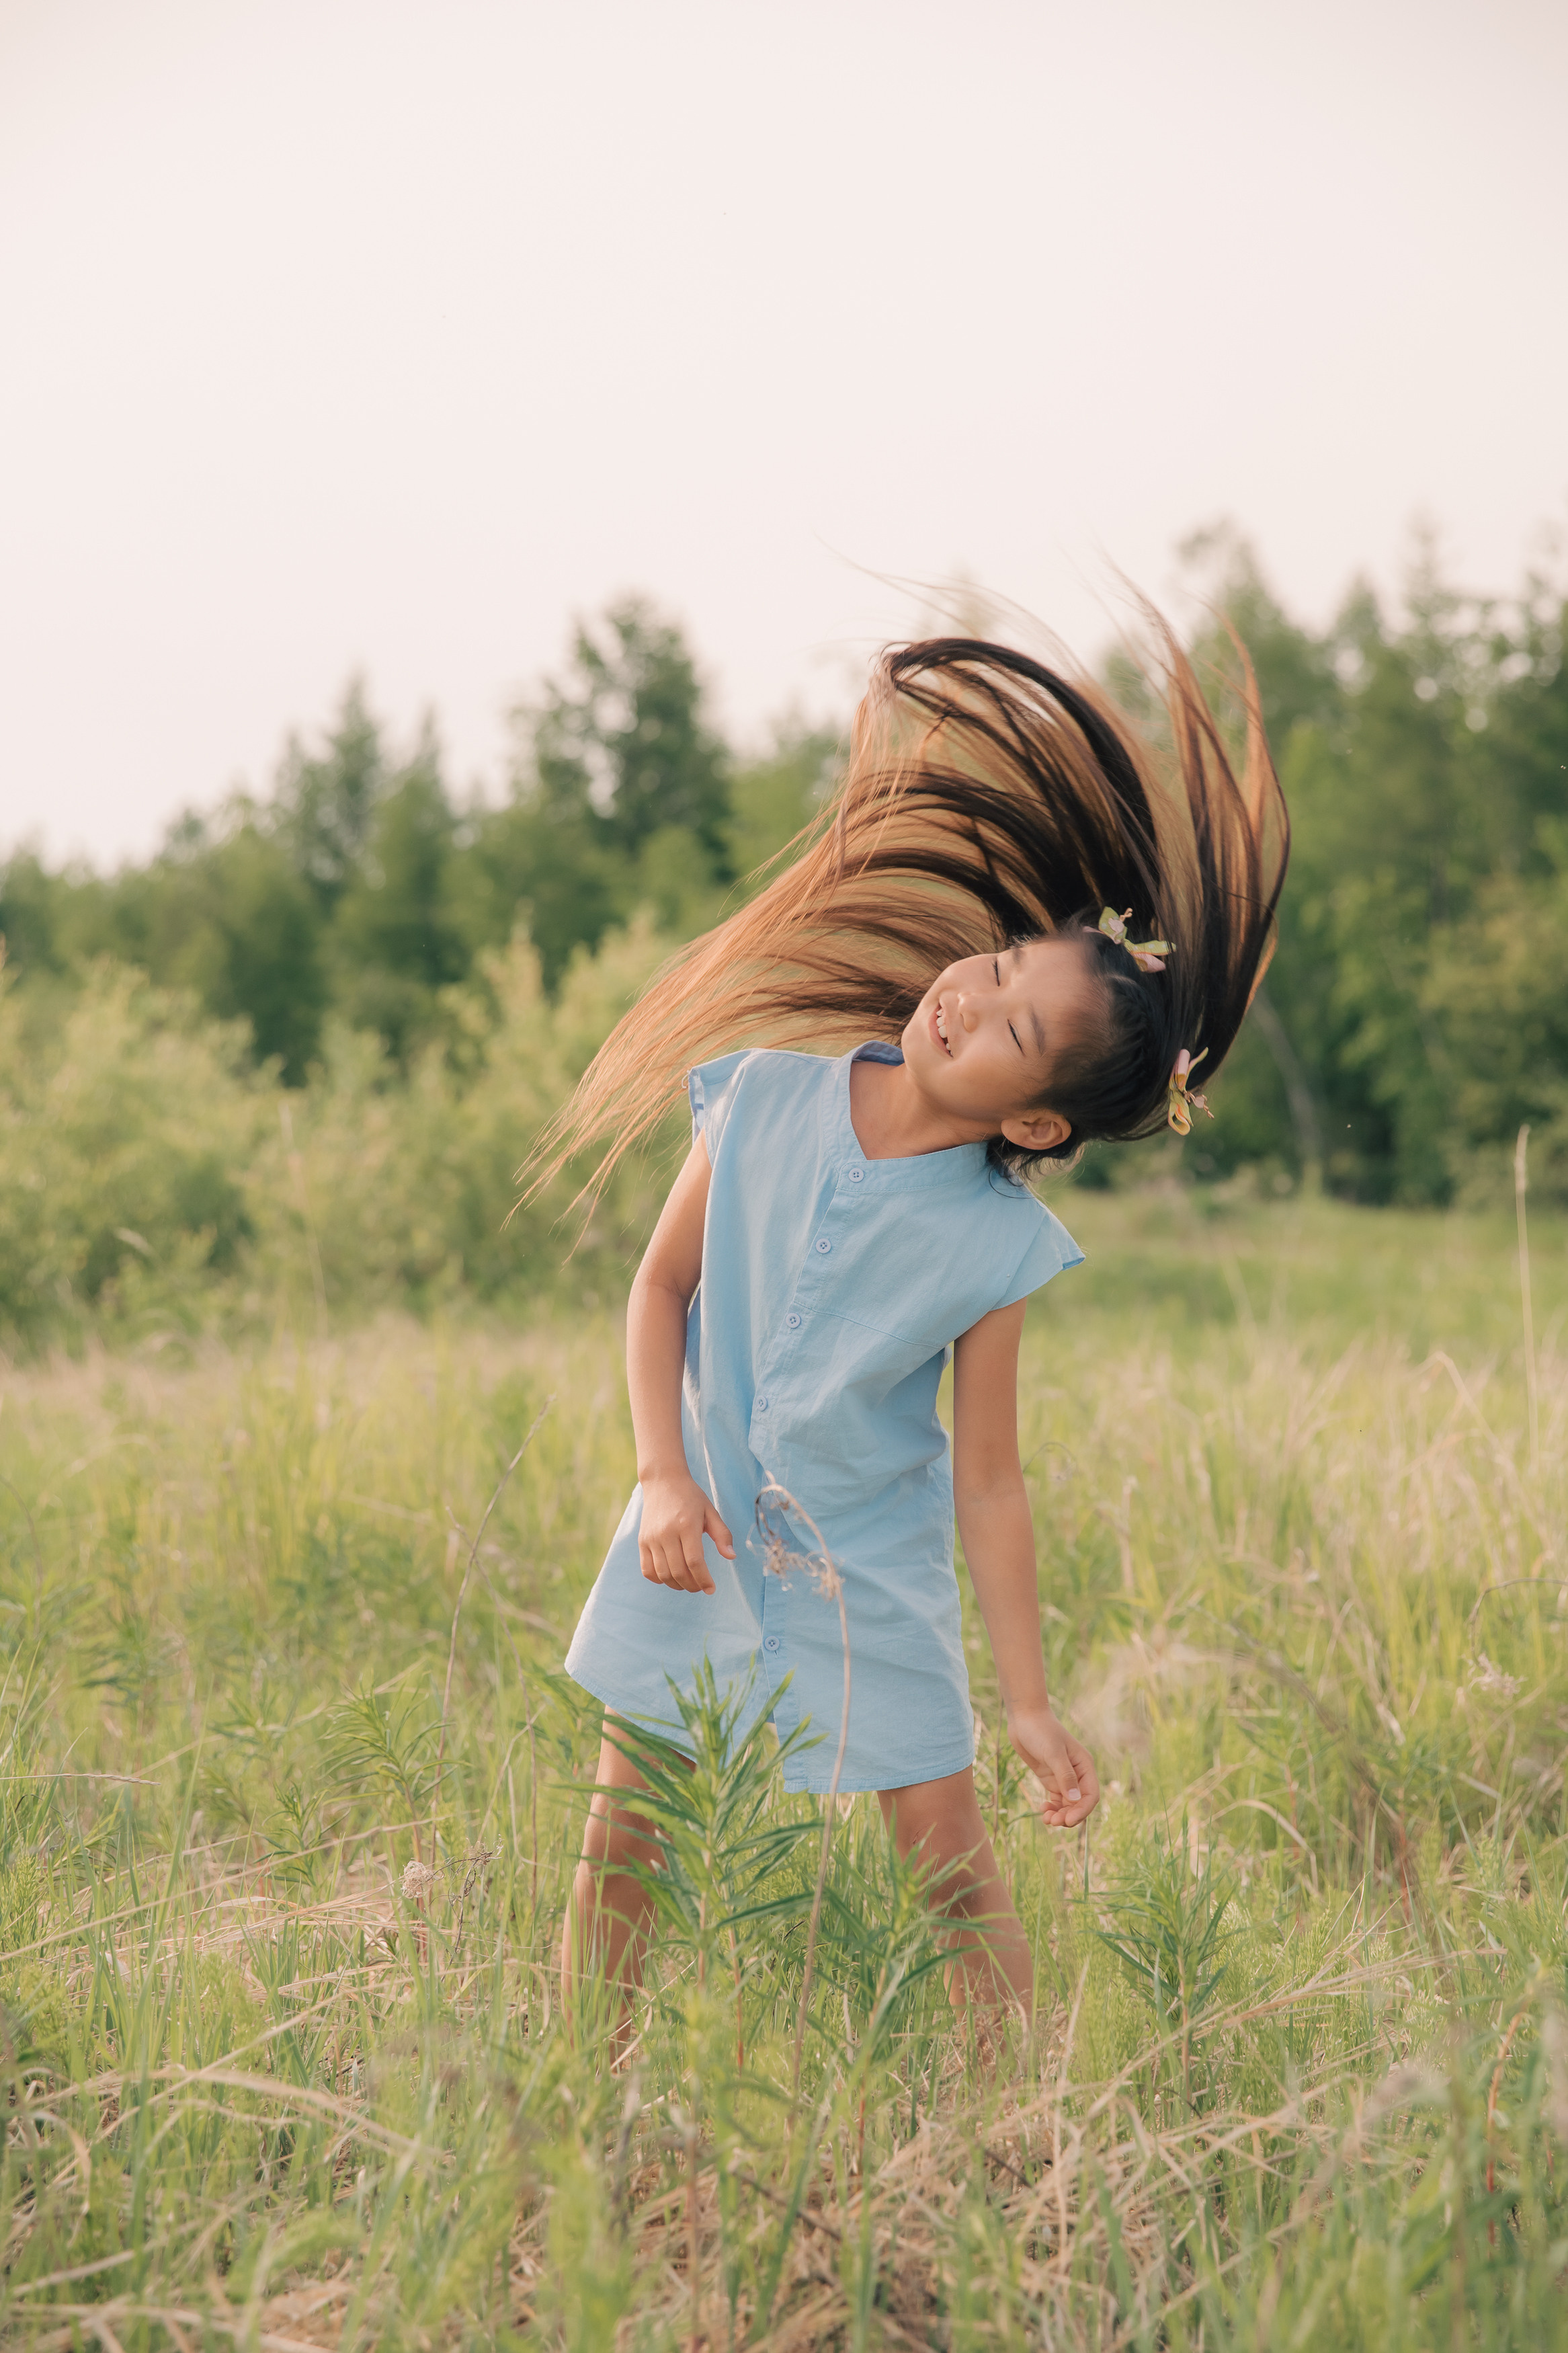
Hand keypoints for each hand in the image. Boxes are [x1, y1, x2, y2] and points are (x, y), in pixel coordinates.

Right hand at [638, 1471, 733, 1594]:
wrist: (663, 1481)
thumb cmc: (691, 1497)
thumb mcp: (711, 1511)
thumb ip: (722, 1535)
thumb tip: (731, 1557)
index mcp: (686, 1525)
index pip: (695, 1561)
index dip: (704, 1580)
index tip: (711, 1589)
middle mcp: (666, 1533)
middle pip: (679, 1571)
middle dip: (693, 1585)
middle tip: (701, 1587)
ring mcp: (651, 1538)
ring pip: (663, 1574)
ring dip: (677, 1585)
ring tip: (688, 1583)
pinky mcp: (642, 1541)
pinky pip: (647, 1570)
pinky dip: (659, 1579)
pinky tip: (670, 1577)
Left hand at [1006, 1702, 1098, 1828]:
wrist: (1024, 1717)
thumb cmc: (1041, 1731)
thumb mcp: (1053, 1753)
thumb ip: (1065, 1776)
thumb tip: (1075, 1800)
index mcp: (1084, 1766)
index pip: (1090, 1795)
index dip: (1082, 1811)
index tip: (1068, 1821)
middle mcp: (1077, 1773)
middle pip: (1079, 1803)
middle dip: (1069, 1816)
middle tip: (1053, 1822)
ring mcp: (1063, 1777)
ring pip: (1068, 1804)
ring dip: (1060, 1814)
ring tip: (1046, 1819)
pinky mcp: (1050, 1777)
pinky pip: (1056, 1799)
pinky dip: (1052, 1807)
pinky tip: (1043, 1809)